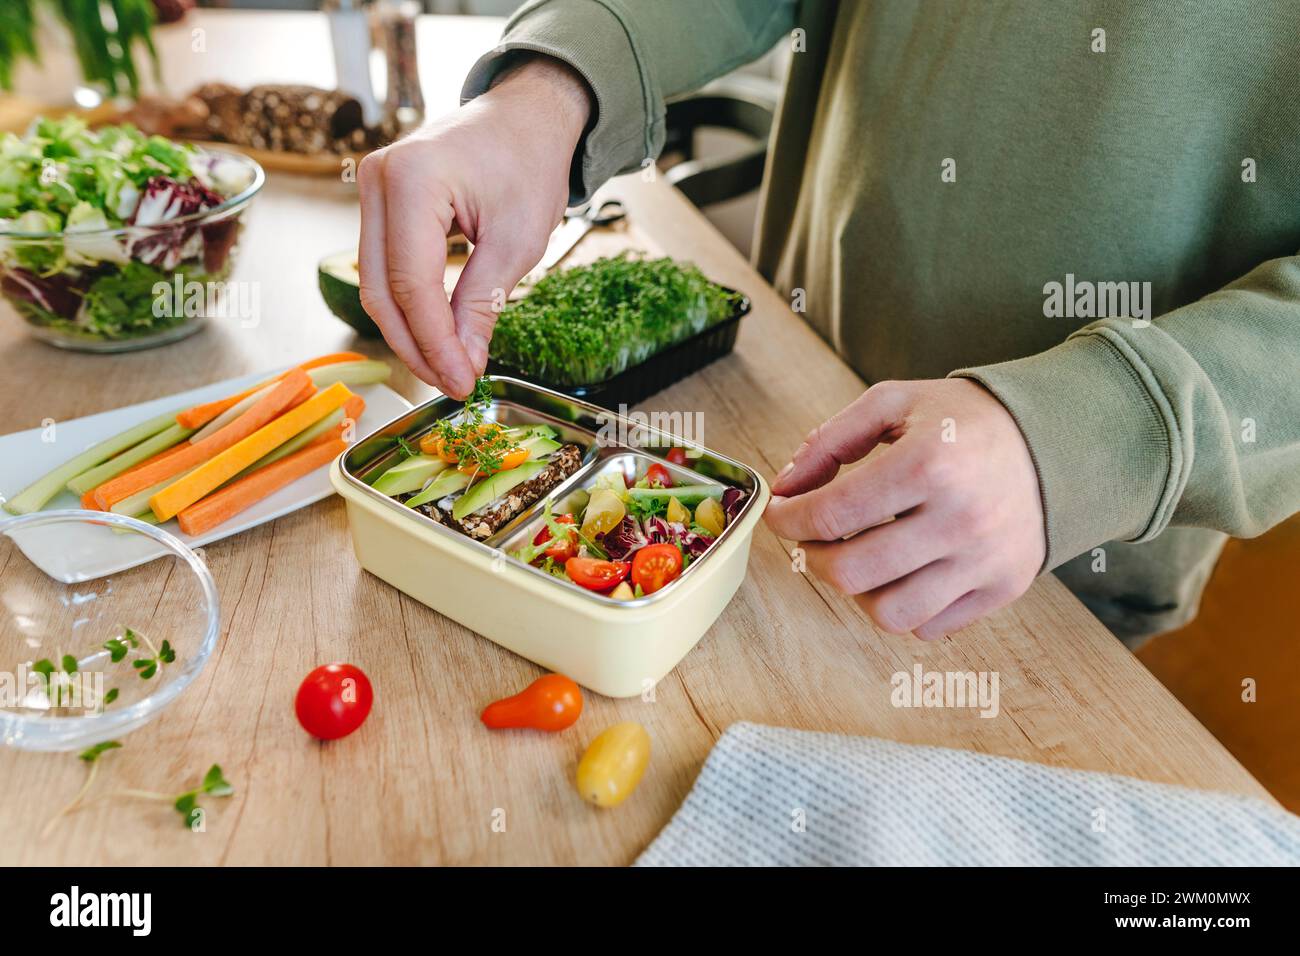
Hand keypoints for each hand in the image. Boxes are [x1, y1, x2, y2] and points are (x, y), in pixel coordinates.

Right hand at [358, 56, 592, 397]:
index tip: (463, 382)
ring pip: (376, 283)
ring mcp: (372, 187)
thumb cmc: (529, 163)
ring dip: (409, 333)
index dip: (434, 343)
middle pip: (381, 288)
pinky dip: (408, 306)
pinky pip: (384, 266)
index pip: (412, 284)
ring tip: (447, 369)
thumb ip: (483, 303)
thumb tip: (463, 363)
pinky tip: (436, 337)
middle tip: (453, 385)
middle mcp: (378, 179)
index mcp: (412, 180)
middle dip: (416, 347)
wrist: (527, 115)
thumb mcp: (518, 240)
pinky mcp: (380, 201)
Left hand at [763, 379, 1045, 639]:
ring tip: (857, 557)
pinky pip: (929, 626)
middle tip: (810, 538)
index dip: (788, 519)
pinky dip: (902, 607)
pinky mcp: (1003, 588)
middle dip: (811, 557)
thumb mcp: (894, 404)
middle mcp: (960, 519)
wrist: (1055, 440)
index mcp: (929, 465)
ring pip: (888, 613)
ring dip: (857, 590)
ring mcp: (984, 561)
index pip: (830, 514)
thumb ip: (830, 440)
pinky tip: (901, 571)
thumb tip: (786, 486)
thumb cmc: (964, 421)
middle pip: (850, 572)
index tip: (779, 514)